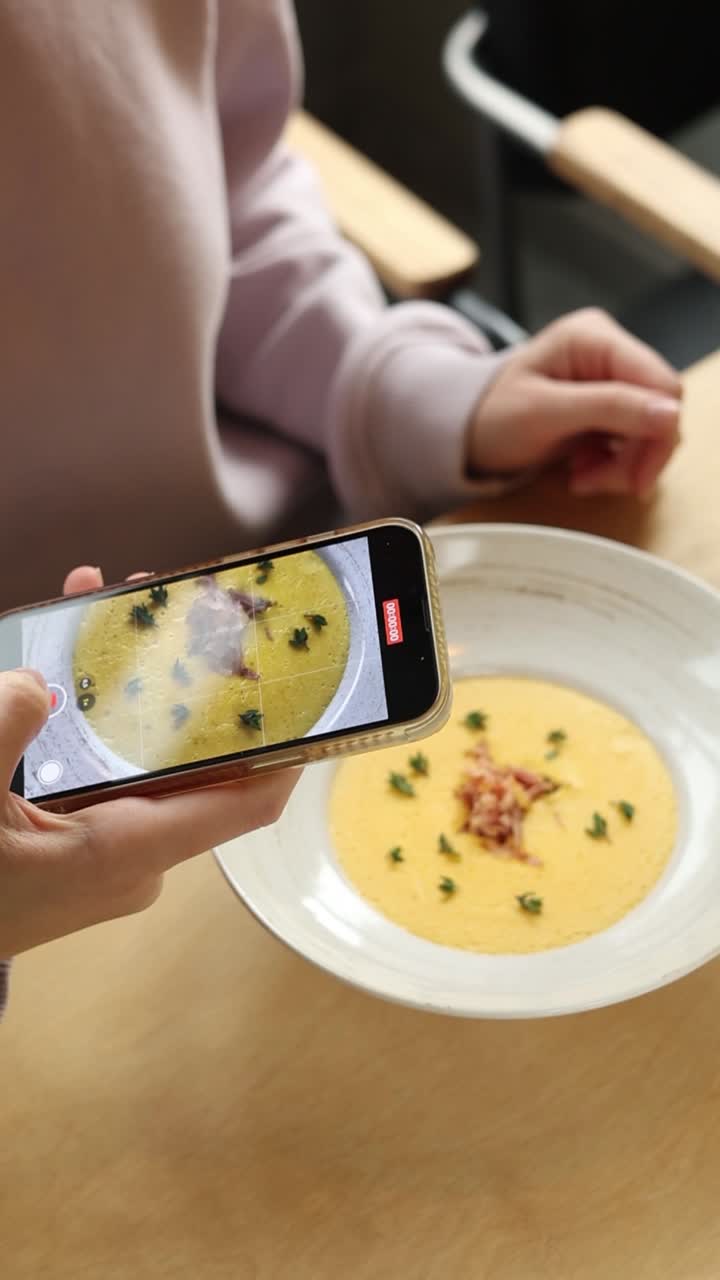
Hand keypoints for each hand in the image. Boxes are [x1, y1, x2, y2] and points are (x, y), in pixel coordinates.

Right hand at [0, 567, 298, 956]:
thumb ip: (7, 727)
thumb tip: (35, 681)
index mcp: (128, 850)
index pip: (247, 802)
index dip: (289, 749)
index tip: (309, 691)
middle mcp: (137, 853)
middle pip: (193, 761)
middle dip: (188, 684)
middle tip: (188, 612)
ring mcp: (112, 849)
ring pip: (144, 756)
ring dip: (130, 689)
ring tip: (111, 611)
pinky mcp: (83, 843)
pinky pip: (105, 771)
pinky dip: (91, 719)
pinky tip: (57, 661)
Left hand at [468, 308, 682, 498]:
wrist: (464, 434)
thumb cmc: (489, 415)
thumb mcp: (544, 413)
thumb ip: (608, 408)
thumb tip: (669, 413)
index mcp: (594, 338)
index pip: (661, 384)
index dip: (658, 432)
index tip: (635, 477)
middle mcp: (609, 353)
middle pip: (661, 410)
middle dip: (637, 456)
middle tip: (603, 484)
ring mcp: (610, 381)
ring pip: (651, 430)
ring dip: (625, 466)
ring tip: (584, 478)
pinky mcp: (608, 408)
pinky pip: (634, 441)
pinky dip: (615, 466)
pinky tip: (584, 471)